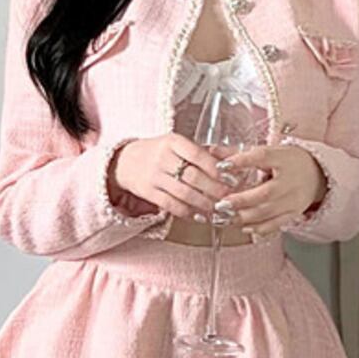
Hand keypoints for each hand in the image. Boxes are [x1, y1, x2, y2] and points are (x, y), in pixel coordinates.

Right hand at [111, 133, 233, 220]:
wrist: (125, 161)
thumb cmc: (160, 152)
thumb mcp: (178, 145)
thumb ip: (203, 152)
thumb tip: (234, 159)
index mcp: (173, 141)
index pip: (197, 154)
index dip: (216, 169)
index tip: (231, 178)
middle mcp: (162, 157)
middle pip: (193, 176)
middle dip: (214, 189)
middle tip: (228, 197)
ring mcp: (154, 175)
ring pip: (183, 193)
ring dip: (203, 203)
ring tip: (216, 209)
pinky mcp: (148, 192)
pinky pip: (170, 205)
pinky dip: (187, 212)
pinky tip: (199, 216)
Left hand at [214, 143, 327, 235]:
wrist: (317, 173)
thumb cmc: (288, 161)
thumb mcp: (268, 151)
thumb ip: (238, 152)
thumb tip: (212, 151)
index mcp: (282, 158)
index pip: (262, 158)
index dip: (242, 162)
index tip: (222, 166)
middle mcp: (289, 180)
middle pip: (265, 193)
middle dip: (241, 200)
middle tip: (221, 203)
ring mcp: (293, 199)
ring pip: (268, 212)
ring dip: (244, 217)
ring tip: (226, 217)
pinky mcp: (294, 213)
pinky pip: (275, 224)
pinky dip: (258, 228)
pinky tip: (244, 226)